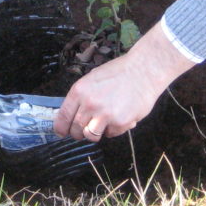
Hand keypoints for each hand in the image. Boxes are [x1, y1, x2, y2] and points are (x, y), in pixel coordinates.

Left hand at [55, 22, 197, 141]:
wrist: (143, 70)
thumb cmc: (119, 72)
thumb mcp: (92, 78)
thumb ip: (81, 96)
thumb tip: (73, 113)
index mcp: (79, 91)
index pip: (63, 116)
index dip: (61, 128)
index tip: (62, 133)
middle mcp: (89, 104)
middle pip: (76, 129)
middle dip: (78, 133)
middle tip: (84, 130)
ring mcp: (104, 114)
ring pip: (90, 135)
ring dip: (94, 134)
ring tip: (102, 125)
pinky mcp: (119, 122)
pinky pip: (110, 134)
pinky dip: (113, 130)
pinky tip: (119, 118)